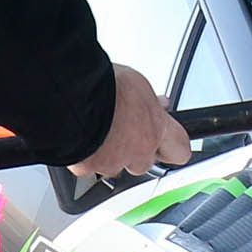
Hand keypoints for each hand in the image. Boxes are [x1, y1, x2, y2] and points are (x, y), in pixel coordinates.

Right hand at [72, 65, 190, 180]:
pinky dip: (85, 156)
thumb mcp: (137, 84)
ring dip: (109, 154)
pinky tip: (81, 138)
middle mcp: (140, 150)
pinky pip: (89, 166)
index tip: (167, 143)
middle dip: (135, 151)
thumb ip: (150, 102)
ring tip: (97, 131)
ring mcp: (115, 161)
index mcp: (157, 127)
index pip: (180, 150)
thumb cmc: (104, 87)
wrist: (72, 98)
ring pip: (116, 166)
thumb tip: (159, 103)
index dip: (172, 148)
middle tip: (123, 131)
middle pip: (145, 162)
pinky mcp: (89, 167)